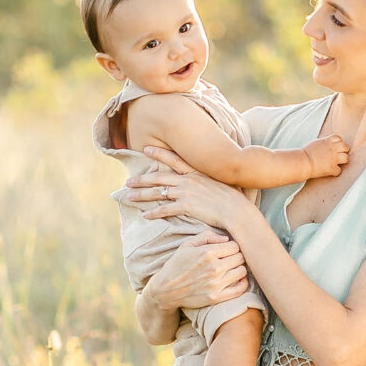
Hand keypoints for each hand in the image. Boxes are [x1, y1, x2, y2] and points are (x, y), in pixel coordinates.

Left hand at [126, 148, 261, 230]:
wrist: (237, 210)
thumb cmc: (233, 198)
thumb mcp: (221, 181)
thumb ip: (209, 178)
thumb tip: (206, 179)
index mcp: (196, 172)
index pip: (174, 159)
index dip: (159, 153)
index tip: (146, 149)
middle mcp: (188, 180)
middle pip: (159, 177)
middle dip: (142, 179)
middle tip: (128, 181)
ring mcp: (186, 193)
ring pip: (158, 192)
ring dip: (141, 195)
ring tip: (129, 197)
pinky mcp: (186, 206)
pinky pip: (165, 209)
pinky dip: (153, 213)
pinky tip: (145, 215)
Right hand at [142, 229, 248, 313]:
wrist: (166, 290)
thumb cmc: (177, 265)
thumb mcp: (187, 245)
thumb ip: (207, 236)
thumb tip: (226, 238)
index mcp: (207, 253)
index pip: (235, 246)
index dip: (232, 247)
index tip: (227, 250)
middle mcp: (214, 268)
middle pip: (240, 258)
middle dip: (236, 257)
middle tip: (230, 259)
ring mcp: (216, 284)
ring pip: (242, 271)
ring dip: (239, 269)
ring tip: (231, 269)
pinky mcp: (217, 297)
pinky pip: (240, 289)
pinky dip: (242, 283)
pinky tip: (236, 280)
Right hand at [303, 135, 349, 178]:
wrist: (302, 162)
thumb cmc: (305, 153)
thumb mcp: (315, 143)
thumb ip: (324, 143)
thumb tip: (328, 144)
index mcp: (327, 141)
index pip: (339, 138)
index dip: (338, 143)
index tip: (334, 147)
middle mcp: (332, 149)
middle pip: (345, 147)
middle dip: (343, 151)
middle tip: (337, 156)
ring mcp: (333, 158)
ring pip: (346, 158)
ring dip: (342, 161)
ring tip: (335, 163)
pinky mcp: (331, 168)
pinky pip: (339, 171)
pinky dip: (335, 172)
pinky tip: (330, 172)